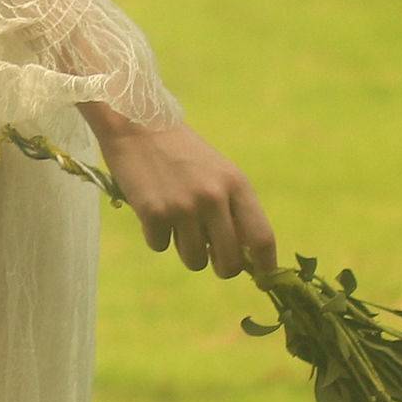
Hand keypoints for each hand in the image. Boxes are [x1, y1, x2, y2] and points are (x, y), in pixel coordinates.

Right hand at [78, 104, 275, 281]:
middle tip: (212, 258)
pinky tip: (152, 207)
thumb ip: (233, 209)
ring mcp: (183, 207)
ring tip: (175, 220)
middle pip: (230, 262)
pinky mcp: (154, 213)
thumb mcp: (218, 173)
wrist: (136, 124)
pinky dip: (155, 235)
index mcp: (236, 184)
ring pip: (194, 260)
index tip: (262, 277)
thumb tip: (245, 257)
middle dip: (222, 267)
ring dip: (185, 249)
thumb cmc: (181, 152)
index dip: (266, 265)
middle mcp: (213, 197)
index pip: (262, 238)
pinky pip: (160, 246)